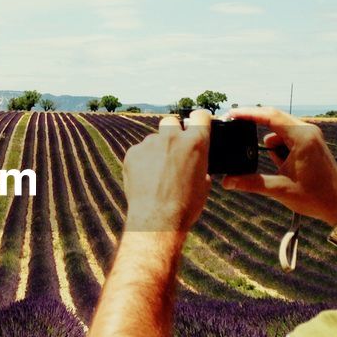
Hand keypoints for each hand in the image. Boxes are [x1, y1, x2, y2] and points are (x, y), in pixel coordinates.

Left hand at [122, 109, 211, 233]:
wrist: (157, 220)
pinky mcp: (132, 153)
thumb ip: (200, 166)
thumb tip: (196, 164)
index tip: (195, 124)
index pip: (200, 116)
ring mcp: (150, 143)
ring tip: (157, 173)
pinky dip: (142, 161)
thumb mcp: (204, 185)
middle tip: (173, 150)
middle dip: (172, 132)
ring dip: (156, 150)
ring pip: (153, 139)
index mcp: (196, 143)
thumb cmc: (185, 206)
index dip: (198, 120)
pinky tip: (145, 178)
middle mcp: (172, 137)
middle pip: (171, 122)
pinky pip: (139, 151)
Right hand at [221, 106, 336, 226]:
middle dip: (254, 125)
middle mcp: (308, 131)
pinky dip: (280, 149)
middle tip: (235, 129)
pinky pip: (289, 138)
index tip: (231, 113)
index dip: (248, 113)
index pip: (270, 116)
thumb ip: (251, 182)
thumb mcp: (279, 189)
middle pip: (274, 119)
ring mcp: (311, 136)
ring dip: (271, 145)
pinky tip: (283, 167)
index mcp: (302, 137)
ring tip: (279, 169)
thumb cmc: (315, 197)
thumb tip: (227, 181)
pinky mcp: (312, 143)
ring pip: (281, 131)